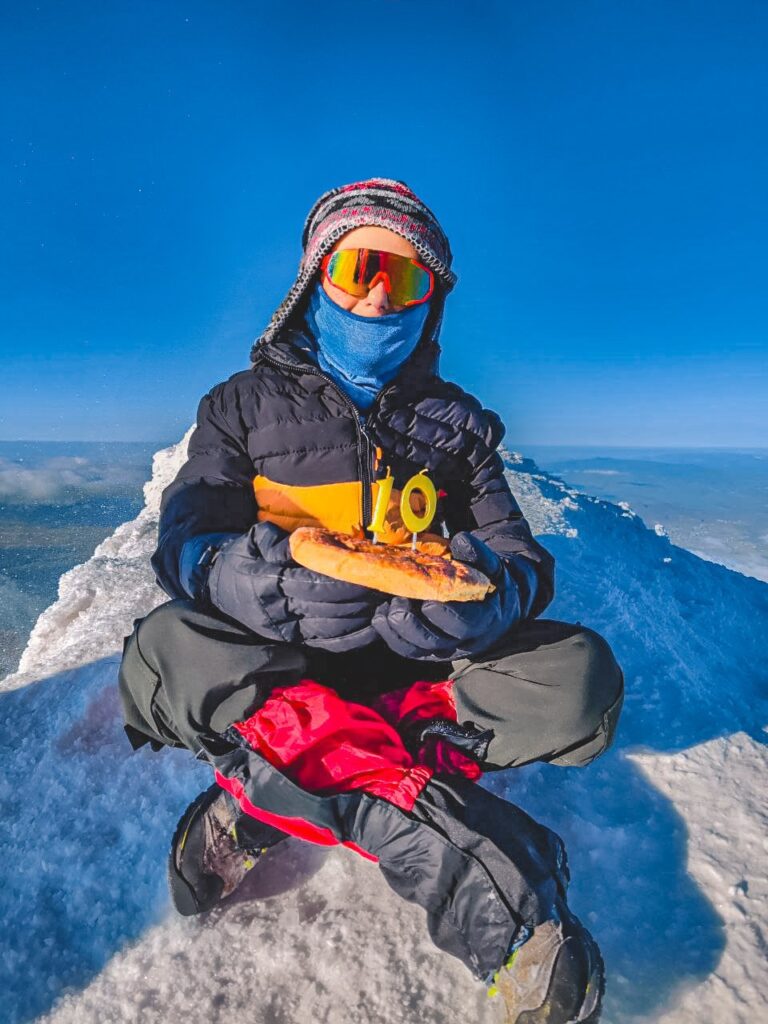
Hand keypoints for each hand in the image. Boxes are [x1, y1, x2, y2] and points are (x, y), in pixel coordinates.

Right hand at [207, 521, 384, 651]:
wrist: (216, 587)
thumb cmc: (238, 558)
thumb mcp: (251, 541)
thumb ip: (276, 541)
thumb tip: (305, 544)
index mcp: (266, 585)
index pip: (311, 586)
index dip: (340, 582)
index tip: (366, 571)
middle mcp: (278, 613)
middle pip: (326, 609)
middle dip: (358, 599)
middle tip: (386, 585)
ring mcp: (287, 631)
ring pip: (331, 630)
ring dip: (360, 618)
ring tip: (384, 602)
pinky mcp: (294, 640)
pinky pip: (328, 644)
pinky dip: (353, 638)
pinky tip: (372, 626)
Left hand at [372, 531, 522, 659]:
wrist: (492, 601)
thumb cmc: (490, 580)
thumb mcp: (493, 566)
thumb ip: (479, 554)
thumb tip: (462, 540)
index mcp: (485, 619)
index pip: (464, 624)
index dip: (444, 615)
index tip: (427, 601)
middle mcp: (464, 640)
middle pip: (434, 641)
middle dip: (411, 624)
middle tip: (397, 602)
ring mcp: (445, 648)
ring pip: (416, 649)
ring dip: (395, 630)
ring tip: (386, 606)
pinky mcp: (428, 649)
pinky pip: (406, 649)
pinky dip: (389, 634)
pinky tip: (382, 614)